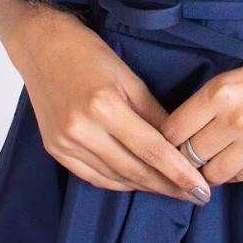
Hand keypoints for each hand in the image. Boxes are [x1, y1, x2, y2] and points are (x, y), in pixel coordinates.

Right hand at [7, 11, 213, 203]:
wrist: (41, 46)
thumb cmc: (89, 53)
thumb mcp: (130, 77)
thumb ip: (154, 113)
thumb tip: (179, 144)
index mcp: (105, 106)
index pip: (151, 150)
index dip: (178, 173)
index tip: (201, 189)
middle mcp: (83, 130)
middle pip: (134, 170)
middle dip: (167, 186)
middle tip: (194, 196)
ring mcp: (65, 144)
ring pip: (115, 179)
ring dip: (145, 187)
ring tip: (171, 190)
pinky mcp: (56, 150)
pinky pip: (93, 177)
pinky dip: (118, 183)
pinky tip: (137, 182)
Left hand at [159, 25, 242, 185]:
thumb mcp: (237, 74)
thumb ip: (212, 102)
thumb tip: (185, 131)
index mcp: (220, 91)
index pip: (173, 130)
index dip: (167, 138)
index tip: (170, 139)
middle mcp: (235, 119)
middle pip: (190, 156)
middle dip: (186, 157)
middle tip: (189, 153)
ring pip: (214, 174)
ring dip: (209, 169)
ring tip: (214, 158)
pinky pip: (241, 176)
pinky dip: (235, 171)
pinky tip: (237, 158)